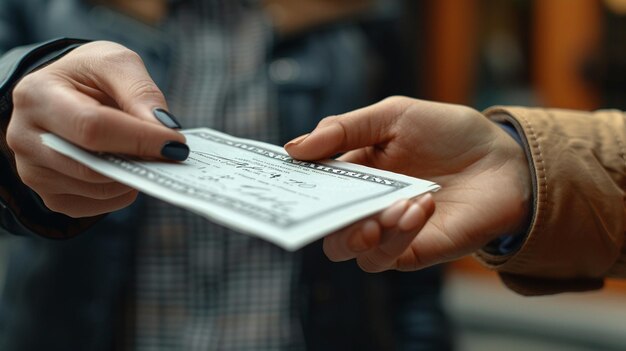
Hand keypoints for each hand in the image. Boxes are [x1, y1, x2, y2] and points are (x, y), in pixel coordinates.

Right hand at [7, 41, 186, 217]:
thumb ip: (140, 92)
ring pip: (96, 189)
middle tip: (171, 152)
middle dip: (139, 160)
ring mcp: (33, 172)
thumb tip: (164, 130)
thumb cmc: (91, 76)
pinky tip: (128, 168)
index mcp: (36, 95)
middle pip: (92, 165)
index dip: (138, 138)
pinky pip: (95, 206)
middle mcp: (25, 137)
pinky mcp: (49, 195)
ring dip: (133, 176)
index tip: (176, 142)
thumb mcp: (116, 63)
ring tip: (148, 154)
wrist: (66, 93)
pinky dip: (122, 192)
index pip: (91, 127)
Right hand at [285, 96, 531, 271]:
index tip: (285, 180)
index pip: (313, 190)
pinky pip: (390, 257)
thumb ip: (344, 129)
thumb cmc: (448, 133)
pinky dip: (399, 234)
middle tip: (335, 206)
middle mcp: (366, 207)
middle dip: (325, 222)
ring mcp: (390, 232)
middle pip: (326, 231)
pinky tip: (420, 207)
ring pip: (352, 251)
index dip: (295, 188)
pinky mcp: (416, 250)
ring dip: (365, 230)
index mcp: (353, 174)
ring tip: (398, 204)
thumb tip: (293, 148)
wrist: (503, 158)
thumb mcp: (393, 116)